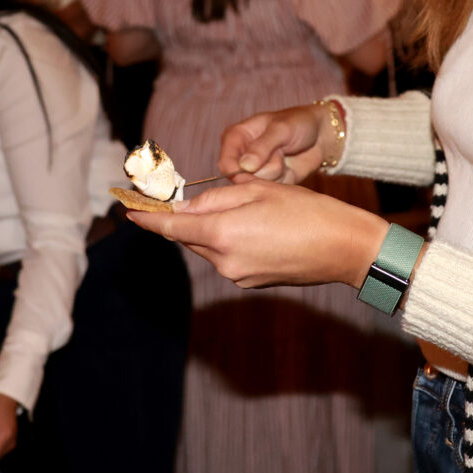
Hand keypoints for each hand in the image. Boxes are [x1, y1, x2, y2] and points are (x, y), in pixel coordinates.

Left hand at [128, 177, 386, 289]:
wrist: (344, 248)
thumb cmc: (306, 211)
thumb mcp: (259, 190)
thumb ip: (217, 199)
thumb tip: (187, 206)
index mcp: (222, 233)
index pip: (172, 226)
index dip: (148, 219)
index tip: (129, 212)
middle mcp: (224, 260)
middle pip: (190, 235)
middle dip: (188, 217)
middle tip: (191, 196)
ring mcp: (237, 275)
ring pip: (210, 245)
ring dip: (213, 228)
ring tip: (246, 209)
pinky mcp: (251, 282)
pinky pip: (228, 256)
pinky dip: (230, 240)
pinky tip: (257, 228)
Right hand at [218, 103, 332, 183]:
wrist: (321, 134)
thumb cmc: (298, 123)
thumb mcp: (281, 129)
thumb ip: (262, 147)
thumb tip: (244, 166)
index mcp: (236, 137)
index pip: (226, 162)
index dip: (236, 171)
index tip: (253, 172)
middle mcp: (241, 155)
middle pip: (240, 178)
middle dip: (263, 170)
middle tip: (279, 153)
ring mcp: (255, 170)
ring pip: (257, 185)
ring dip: (275, 173)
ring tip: (284, 156)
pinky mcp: (269, 182)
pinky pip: (271, 190)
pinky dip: (283, 180)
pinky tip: (288, 167)